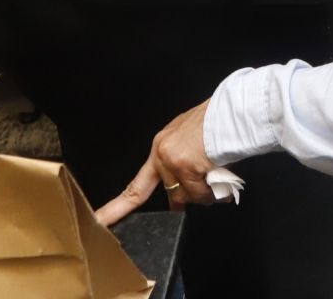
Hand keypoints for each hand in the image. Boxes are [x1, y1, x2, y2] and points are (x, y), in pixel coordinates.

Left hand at [94, 99, 213, 224]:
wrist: (230, 113)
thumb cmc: (216, 123)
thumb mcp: (189, 139)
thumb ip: (180, 163)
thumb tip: (183, 191)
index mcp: (160, 148)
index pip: (136, 186)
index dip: (118, 207)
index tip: (102, 221)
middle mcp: (161, 155)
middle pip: (172, 194)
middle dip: (188, 196)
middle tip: (198, 192)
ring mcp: (172, 162)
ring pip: (188, 196)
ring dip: (206, 192)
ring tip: (219, 175)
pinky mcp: (186, 167)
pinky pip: (201, 193)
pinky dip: (215, 190)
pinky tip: (222, 178)